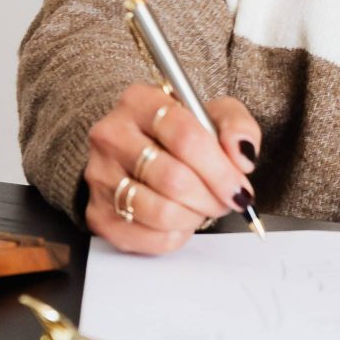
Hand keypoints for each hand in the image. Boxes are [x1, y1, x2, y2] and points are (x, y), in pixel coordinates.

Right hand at [85, 83, 261, 254]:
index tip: (239, 187)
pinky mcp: (98, 213)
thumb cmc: (180, 135)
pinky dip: (176, 235)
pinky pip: (148, 238)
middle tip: (226, 200)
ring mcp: (100, 175)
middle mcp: (111, 135)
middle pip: (174, 178)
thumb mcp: (215, 115)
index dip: (220, 169)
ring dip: (194, 216)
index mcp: (140, 101)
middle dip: (211, 197)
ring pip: (161, 211)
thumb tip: (241, 156)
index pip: (185, 136)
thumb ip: (237, 126)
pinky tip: (181, 219)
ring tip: (201, 206)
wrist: (140, 155)